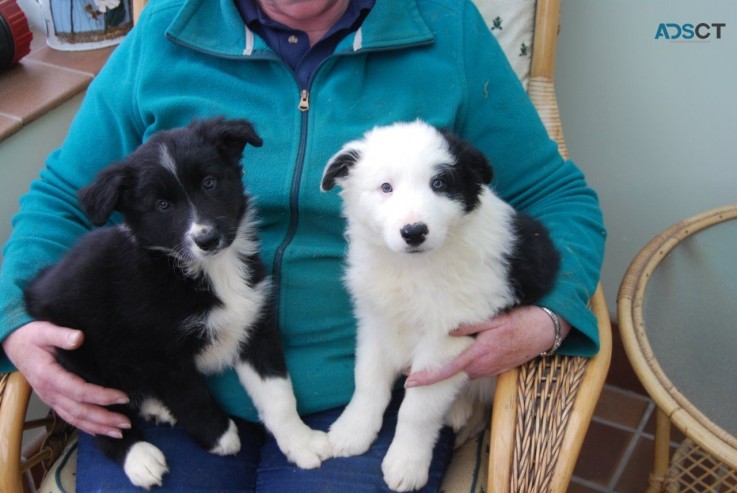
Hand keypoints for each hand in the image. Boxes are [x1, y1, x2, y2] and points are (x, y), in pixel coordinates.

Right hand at [2, 321, 130, 436]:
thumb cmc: (31, 336)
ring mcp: (50, 398)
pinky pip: (68, 417)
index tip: (122, 398)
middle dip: (104, 419)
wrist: (14, 344)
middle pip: (79, 411)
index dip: (102, 397)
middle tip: (126, 423)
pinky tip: (99, 430)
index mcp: (49, 376)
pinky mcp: (52, 399)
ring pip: (75, 418)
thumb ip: (61, 335)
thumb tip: (79, 338)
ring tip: (118, 432)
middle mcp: (49, 392)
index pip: (79, 391)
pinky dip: (84, 426)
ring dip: (97, 427)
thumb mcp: (44, 330)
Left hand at [404, 306, 570, 387]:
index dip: (427, 377)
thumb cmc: (520, 321)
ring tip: (426, 365)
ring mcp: (491, 370)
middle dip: (432, 375)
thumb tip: (448, 331)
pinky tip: (454, 360)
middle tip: (409, 370)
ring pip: (463, 373)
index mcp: (480, 354)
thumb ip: (470, 326)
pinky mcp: (497, 368)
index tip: (409, 381)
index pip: (448, 370)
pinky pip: (475, 370)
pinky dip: (461, 368)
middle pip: (452, 375)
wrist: (546, 330)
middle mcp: (484, 367)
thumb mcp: (494, 320)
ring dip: (446, 372)